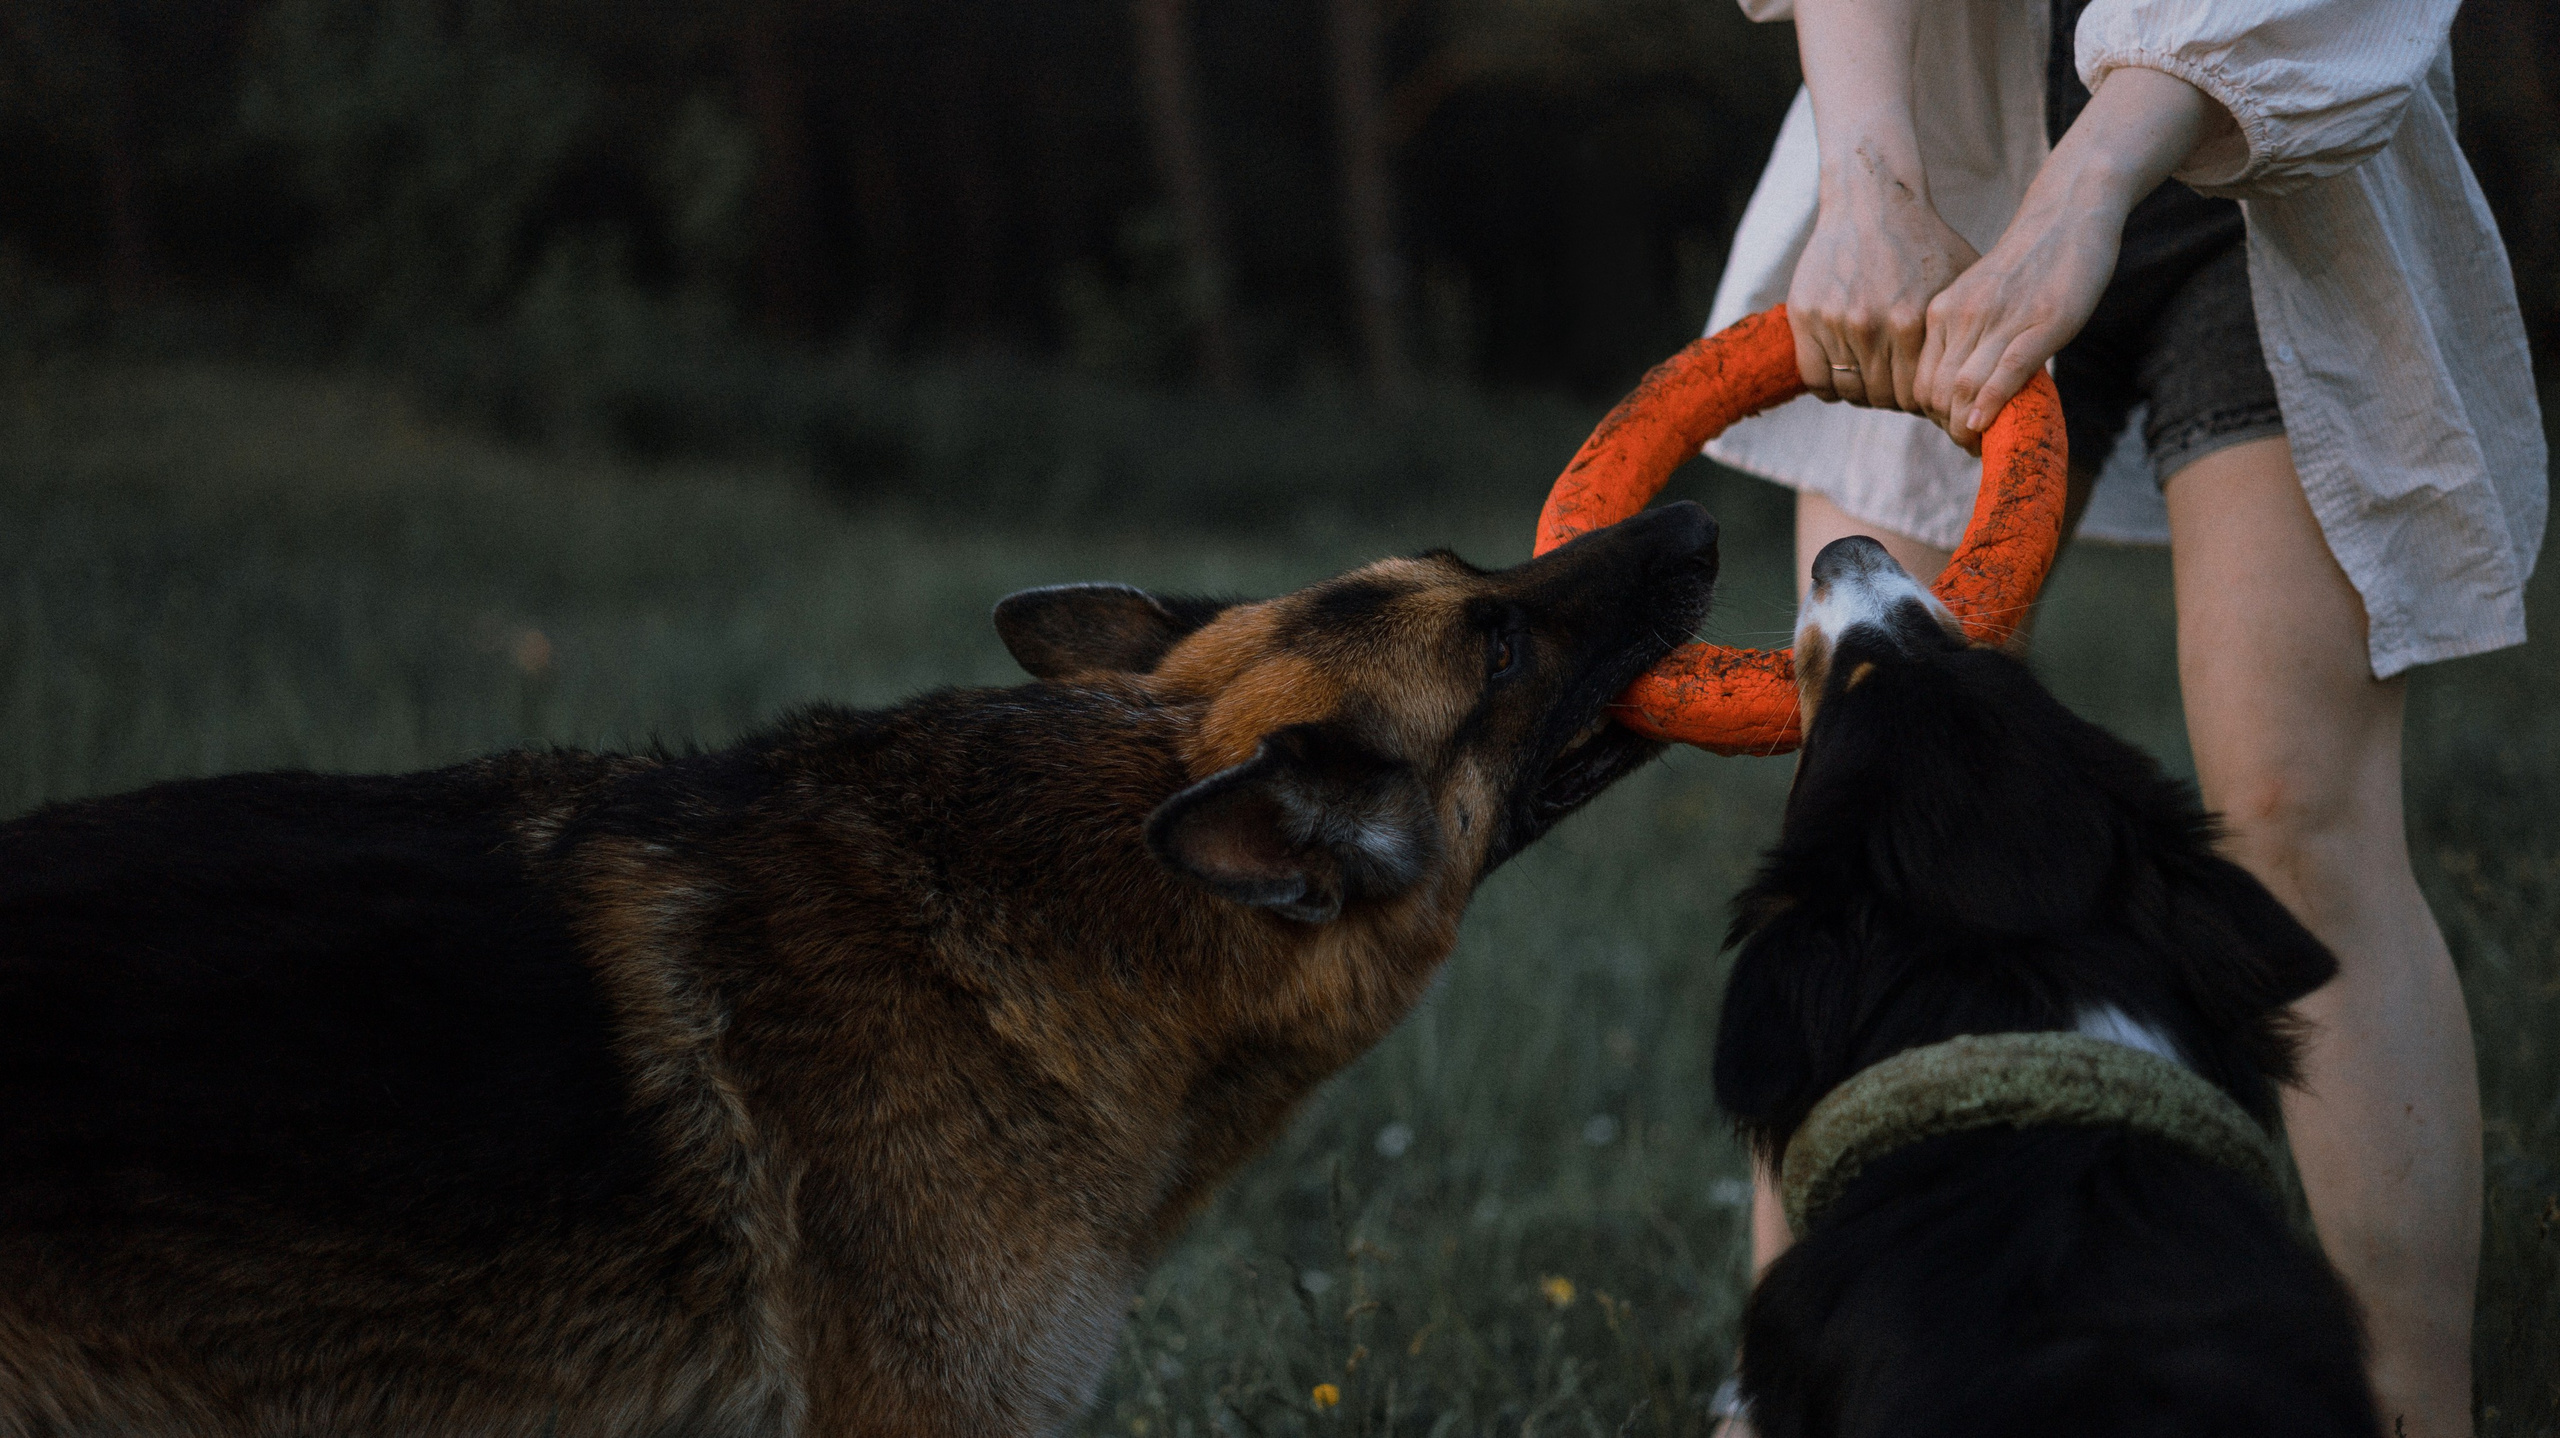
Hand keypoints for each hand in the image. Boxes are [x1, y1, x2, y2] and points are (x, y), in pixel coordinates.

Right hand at [1789, 155, 1977, 411]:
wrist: (1872, 203)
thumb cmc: (1924, 243)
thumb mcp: (1960, 282)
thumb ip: (1968, 328)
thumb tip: (1988, 377)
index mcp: (1910, 322)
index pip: (1915, 395)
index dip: (1921, 401)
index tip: (1922, 393)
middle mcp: (1870, 326)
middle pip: (1882, 397)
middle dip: (1892, 398)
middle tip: (1896, 387)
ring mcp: (1834, 321)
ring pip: (1848, 391)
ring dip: (1861, 392)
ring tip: (1871, 378)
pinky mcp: (1806, 315)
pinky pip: (1814, 378)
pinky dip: (1829, 386)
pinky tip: (1841, 374)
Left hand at [1912, 185, 2119, 450]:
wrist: (2068, 212)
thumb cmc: (2029, 261)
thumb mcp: (1983, 298)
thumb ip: (1969, 336)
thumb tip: (1965, 384)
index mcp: (1943, 313)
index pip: (1921, 380)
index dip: (1933, 414)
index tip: (1955, 428)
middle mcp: (1962, 316)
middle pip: (1937, 390)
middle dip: (1948, 426)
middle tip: (1968, 445)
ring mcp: (2000, 318)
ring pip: (1964, 385)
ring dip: (1966, 426)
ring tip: (1979, 445)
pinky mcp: (2041, 321)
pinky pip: (2005, 369)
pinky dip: (1991, 401)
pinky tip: (1985, 425)